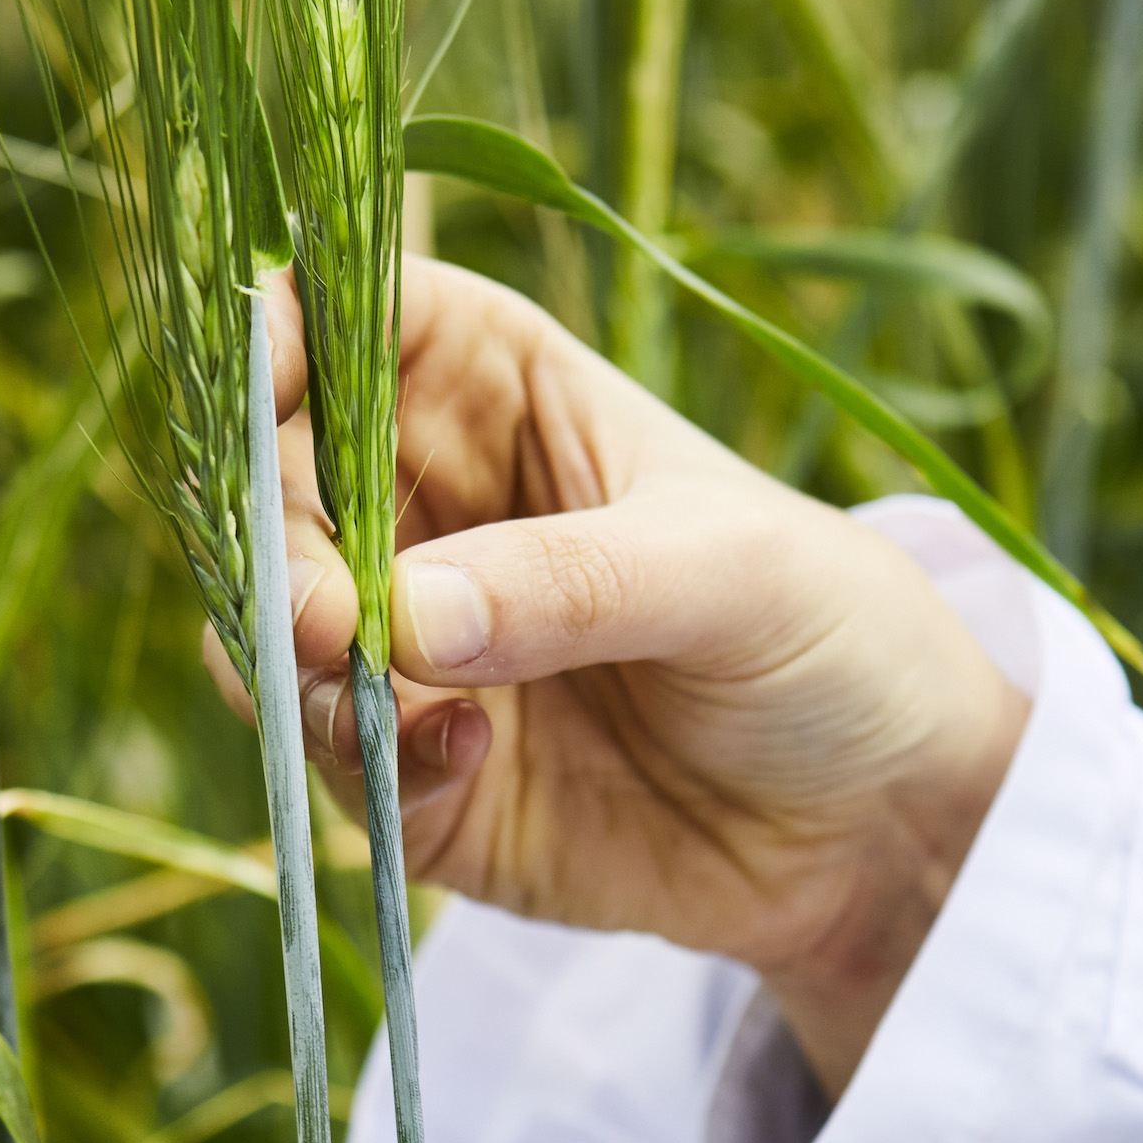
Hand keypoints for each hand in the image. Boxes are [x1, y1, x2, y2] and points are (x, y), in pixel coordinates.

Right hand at [208, 260, 1028, 1094]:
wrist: (879, 827)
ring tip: (381, 693)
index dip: (282, 329)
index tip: (263, 381)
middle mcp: (429, 507)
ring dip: (298, 665)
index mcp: (498, 388)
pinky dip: (366, 765)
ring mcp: (415, 647)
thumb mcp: (727, 574)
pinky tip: (466, 765)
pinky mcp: (419, 775)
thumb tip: (400, 616)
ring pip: (272, 632)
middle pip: (277, 487)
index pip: (344, 315)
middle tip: (328, 618)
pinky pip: (331, 762)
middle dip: (277, 545)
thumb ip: (569, 582)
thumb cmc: (831, 635)